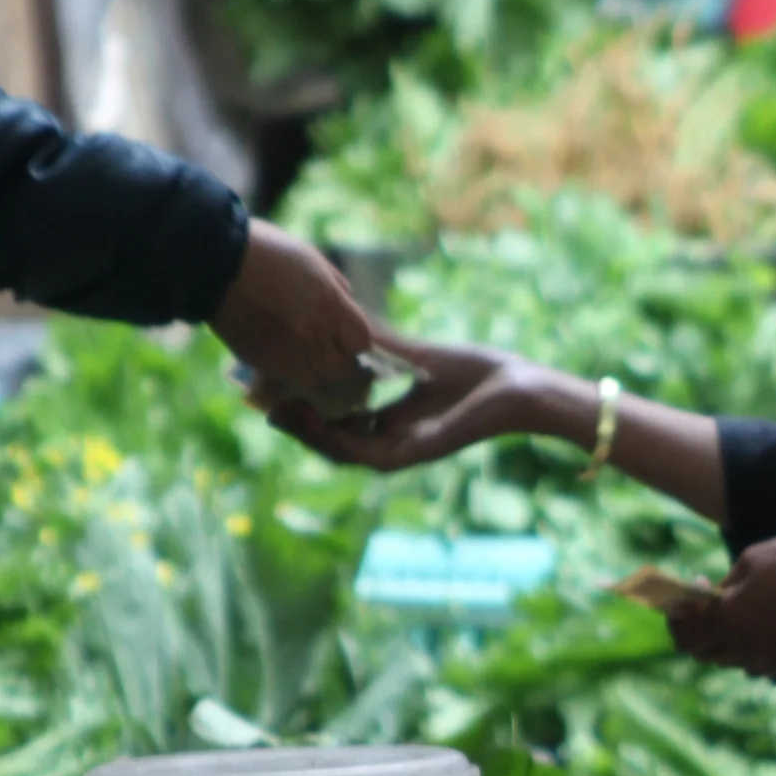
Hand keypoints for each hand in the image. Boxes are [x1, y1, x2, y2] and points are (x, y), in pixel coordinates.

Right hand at [208, 222, 377, 406]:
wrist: (216, 265)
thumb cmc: (265, 252)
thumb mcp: (311, 260)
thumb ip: (335, 287)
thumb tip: (347, 304)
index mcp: (330, 305)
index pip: (361, 341)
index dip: (352, 337)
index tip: (341, 331)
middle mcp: (314, 334)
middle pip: (341, 365)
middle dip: (334, 354)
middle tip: (320, 342)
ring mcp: (289, 353)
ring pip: (315, 377)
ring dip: (312, 366)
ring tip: (298, 349)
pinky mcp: (264, 363)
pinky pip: (287, 377)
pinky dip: (287, 368)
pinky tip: (277, 349)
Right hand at [259, 338, 573, 472]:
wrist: (516, 387)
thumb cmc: (477, 371)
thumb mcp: (414, 355)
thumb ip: (378, 347)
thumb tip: (341, 320)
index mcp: (392, 423)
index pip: (337, 421)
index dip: (302, 408)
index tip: (271, 389)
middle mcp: (391, 442)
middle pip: (330, 439)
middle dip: (294, 423)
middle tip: (260, 403)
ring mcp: (400, 452)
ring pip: (339, 450)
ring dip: (305, 433)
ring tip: (275, 411)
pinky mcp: (411, 455)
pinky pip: (361, 452)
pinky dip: (332, 437)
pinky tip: (310, 418)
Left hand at [664, 541, 775, 680]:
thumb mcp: (748, 562)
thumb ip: (723, 586)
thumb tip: (712, 598)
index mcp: (727, 621)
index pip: (685, 637)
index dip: (679, 620)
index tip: (689, 597)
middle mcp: (743, 648)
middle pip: (705, 653)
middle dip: (700, 631)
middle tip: (710, 606)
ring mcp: (766, 660)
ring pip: (731, 660)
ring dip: (726, 641)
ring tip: (740, 614)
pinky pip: (757, 663)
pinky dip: (750, 649)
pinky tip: (763, 626)